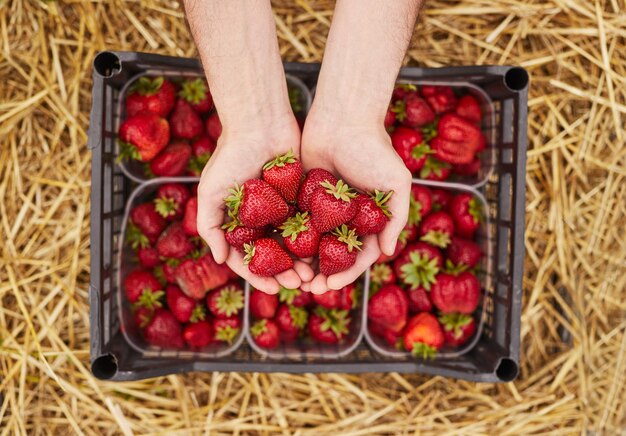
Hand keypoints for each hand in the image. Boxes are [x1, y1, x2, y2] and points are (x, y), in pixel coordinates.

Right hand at [197, 118, 313, 293]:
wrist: (260, 122)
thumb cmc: (230, 155)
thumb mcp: (210, 192)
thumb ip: (210, 227)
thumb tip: (220, 261)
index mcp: (239, 222)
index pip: (249, 258)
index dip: (260, 276)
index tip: (274, 289)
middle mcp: (262, 219)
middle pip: (276, 255)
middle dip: (287, 272)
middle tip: (300, 283)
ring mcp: (283, 208)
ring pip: (296, 243)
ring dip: (304, 261)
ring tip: (315, 273)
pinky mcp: (303, 196)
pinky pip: (311, 222)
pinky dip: (318, 239)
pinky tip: (327, 251)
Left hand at [299, 107, 411, 293]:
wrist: (343, 118)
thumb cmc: (374, 149)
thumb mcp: (396, 182)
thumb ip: (396, 218)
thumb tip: (388, 253)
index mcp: (368, 220)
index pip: (358, 256)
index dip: (346, 273)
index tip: (332, 285)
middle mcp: (346, 219)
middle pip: (332, 256)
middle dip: (322, 274)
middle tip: (308, 288)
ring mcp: (323, 209)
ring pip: (311, 244)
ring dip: (303, 262)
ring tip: (291, 277)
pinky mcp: (303, 197)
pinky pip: (295, 223)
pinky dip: (288, 240)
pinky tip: (277, 253)